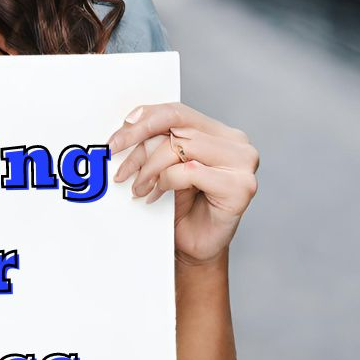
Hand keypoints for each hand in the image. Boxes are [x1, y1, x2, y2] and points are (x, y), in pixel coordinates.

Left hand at [107, 103, 258, 264]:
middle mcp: (236, 142)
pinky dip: (167, 181)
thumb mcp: (165, 166)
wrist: (195, 247)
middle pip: (176, 127)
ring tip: (138, 187)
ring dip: (150, 168)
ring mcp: (243, 163)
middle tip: (117, 163)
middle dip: (139, 145)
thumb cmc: (180, 206)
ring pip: (181, 147)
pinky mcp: (240, 186)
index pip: (177, 112)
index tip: (116, 137)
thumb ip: (158, 142)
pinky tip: (157, 195)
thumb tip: (129, 124)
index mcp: (218, 132)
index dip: (144, 119)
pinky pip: (189, 171)